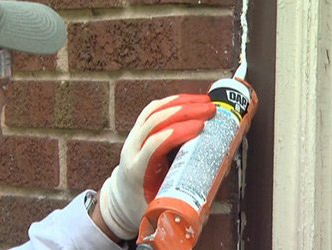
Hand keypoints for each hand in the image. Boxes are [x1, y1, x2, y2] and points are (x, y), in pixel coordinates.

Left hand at [99, 94, 215, 238]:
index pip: (154, 144)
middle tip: (210, 111)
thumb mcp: (159, 209)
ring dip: (181, 102)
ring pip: (154, 111)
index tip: (200, 128)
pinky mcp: (137, 130)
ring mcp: (133, 137)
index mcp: (136, 169)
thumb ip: (181, 203)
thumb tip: (209, 198)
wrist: (121, 199)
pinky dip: (172, 102)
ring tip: (205, 102)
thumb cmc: (141, 205)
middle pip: (155, 122)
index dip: (177, 133)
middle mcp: (132, 149)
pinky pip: (153, 109)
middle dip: (184, 112)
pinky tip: (190, 100)